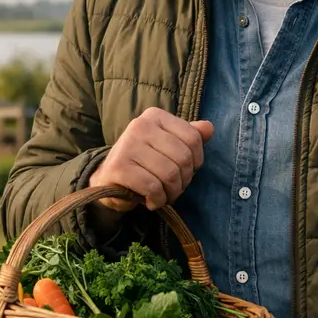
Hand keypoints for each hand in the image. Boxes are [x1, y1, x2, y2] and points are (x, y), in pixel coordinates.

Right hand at [87, 107, 213, 211]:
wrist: (108, 179)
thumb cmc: (143, 162)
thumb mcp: (167, 146)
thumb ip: (189, 136)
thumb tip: (209, 128)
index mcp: (155, 116)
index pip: (193, 138)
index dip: (196, 162)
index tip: (184, 170)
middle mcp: (140, 125)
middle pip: (183, 158)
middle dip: (183, 181)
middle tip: (173, 188)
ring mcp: (127, 145)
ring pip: (169, 174)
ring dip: (171, 193)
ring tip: (162, 195)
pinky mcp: (119, 166)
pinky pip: (153, 187)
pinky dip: (157, 199)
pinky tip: (150, 201)